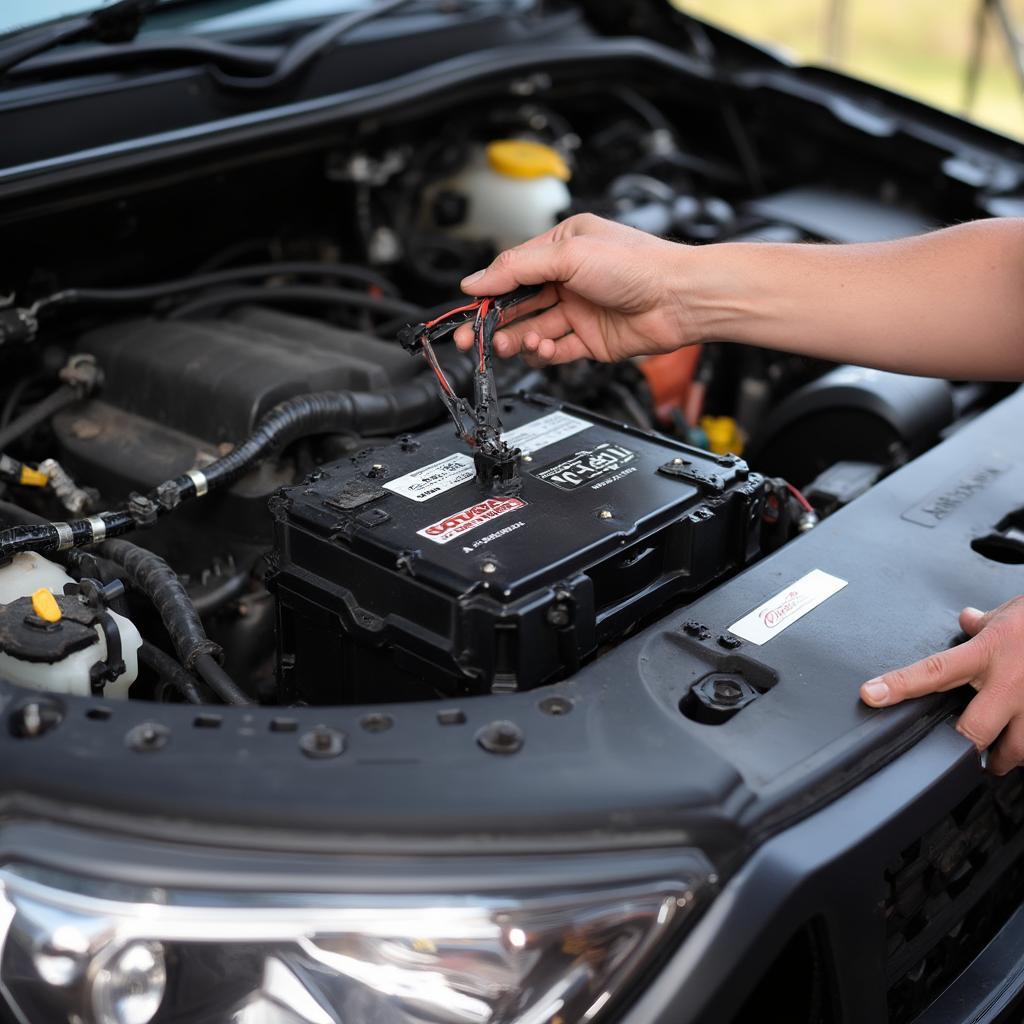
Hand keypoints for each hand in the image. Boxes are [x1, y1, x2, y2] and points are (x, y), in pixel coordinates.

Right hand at [452, 213, 697, 365]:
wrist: (679, 299)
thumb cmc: (638, 265)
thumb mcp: (567, 255)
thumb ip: (516, 269)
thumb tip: (476, 280)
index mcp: (562, 247)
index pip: (513, 271)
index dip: (488, 291)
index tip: (469, 307)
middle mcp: (569, 278)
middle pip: (518, 304)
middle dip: (493, 322)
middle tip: (471, 339)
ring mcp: (580, 310)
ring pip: (533, 330)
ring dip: (518, 339)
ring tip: (512, 344)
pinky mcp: (590, 340)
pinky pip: (555, 351)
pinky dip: (544, 353)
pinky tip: (542, 349)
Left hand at [860, 597, 1023, 773]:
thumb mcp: (1012, 614)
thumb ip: (985, 623)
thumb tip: (966, 619)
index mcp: (989, 654)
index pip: (933, 670)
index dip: (899, 684)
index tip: (871, 695)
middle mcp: (1011, 683)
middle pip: (973, 731)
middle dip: (966, 748)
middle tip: (962, 751)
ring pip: (1015, 750)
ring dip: (1003, 757)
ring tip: (997, 758)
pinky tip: (1023, 742)